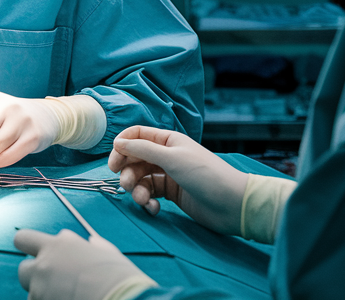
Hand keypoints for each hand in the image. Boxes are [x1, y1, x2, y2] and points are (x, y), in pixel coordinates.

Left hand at [15, 229, 152, 299]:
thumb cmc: (120, 277)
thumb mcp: (108, 253)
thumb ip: (94, 246)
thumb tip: (92, 243)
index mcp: (59, 245)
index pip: (23, 239)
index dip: (28, 247)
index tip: (36, 254)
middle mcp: (45, 264)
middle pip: (23, 269)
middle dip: (34, 275)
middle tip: (54, 282)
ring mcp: (41, 288)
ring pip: (33, 291)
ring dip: (45, 294)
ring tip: (68, 296)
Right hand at [109, 126, 248, 235]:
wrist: (231, 204)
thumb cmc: (204, 174)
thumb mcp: (171, 158)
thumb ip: (142, 150)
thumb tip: (117, 142)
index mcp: (167, 140)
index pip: (136, 135)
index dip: (122, 146)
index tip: (113, 163)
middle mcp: (166, 155)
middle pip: (135, 159)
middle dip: (127, 172)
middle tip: (125, 185)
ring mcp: (168, 174)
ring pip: (141, 178)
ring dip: (137, 190)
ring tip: (143, 200)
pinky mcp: (171, 193)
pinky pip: (151, 193)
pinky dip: (148, 201)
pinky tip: (155, 209)